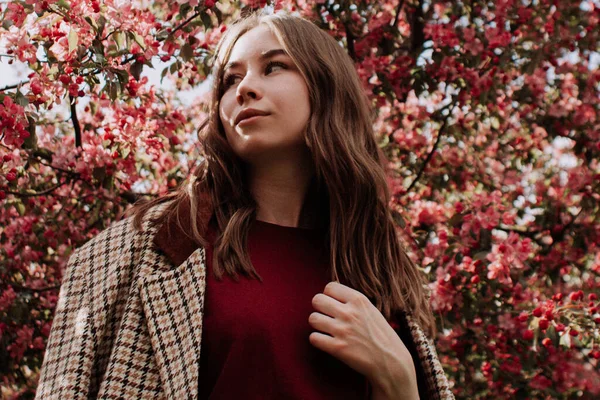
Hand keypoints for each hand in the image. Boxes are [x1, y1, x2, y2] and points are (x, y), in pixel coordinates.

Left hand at [308, 281, 418, 397]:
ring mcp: (342, 330)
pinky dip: (317, 340)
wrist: (391, 362)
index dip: (329, 296)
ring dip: (317, 324)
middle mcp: (349, 313)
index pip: (329, 287)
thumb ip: (353, 302)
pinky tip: (326, 342)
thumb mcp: (371, 310)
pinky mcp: (337, 348)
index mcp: (359, 300)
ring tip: (326, 329)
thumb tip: (332, 293)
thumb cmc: (381, 336)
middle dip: (320, 308)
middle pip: (317, 300)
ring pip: (313, 318)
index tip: (334, 304)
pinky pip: (313, 338)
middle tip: (327, 316)